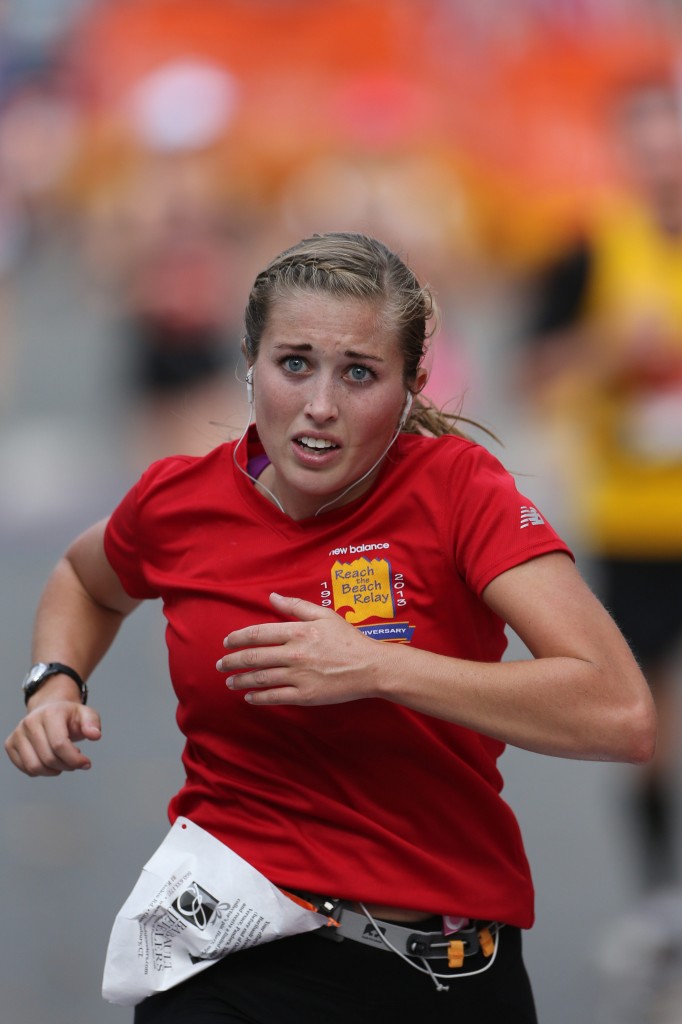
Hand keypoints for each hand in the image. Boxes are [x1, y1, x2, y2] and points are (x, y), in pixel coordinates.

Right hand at [5, 701, 101, 775]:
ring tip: (63, 763)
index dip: (74, 759)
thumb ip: (93, 723)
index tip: (86, 763)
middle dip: (67, 766)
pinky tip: (50, 762)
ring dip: (53, 771)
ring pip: (34, 766)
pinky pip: (25, 769)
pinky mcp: (11, 744)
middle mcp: (30, 722)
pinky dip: (40, 772)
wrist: (49, 710)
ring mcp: (18, 733)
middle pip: (48, 758)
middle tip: (75, 763)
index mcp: (50, 713)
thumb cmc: (69, 716)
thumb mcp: (86, 714)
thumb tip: (95, 735)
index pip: (59, 744)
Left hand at [216, 592, 385, 706]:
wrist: (370, 667)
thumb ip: (296, 605)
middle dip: (232, 661)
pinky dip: (258, 698)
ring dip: (240, 681)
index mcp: (298, 631)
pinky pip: (275, 697)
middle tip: (220, 665)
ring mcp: (299, 675)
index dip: (238, 638)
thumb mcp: (324, 615)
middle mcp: (294, 653)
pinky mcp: (305, 695)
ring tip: (230, 682)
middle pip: (253, 657)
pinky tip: (249, 698)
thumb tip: (272, 597)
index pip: (258, 633)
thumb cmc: (349, 639)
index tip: (226, 642)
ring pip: (260, 678)